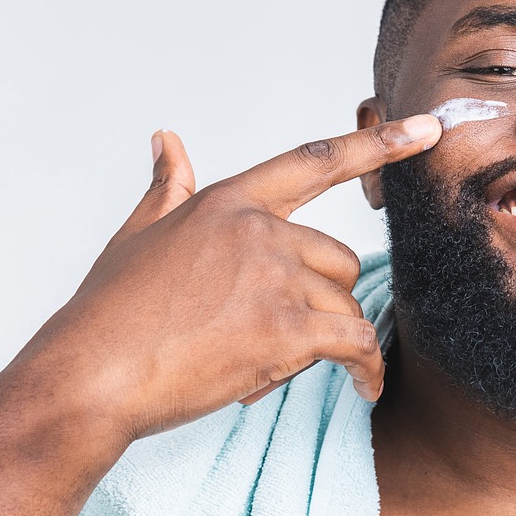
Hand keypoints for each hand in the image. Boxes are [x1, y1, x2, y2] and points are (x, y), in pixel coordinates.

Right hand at [21, 115, 441, 440]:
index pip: (317, 161)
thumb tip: (166, 139)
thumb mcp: (138, 235)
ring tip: (280, 366)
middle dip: (321, 302)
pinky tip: (365, 387)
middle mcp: (259, 232)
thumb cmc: (110, 313)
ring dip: (330, 341)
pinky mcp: (286, 330)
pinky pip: (355, 343)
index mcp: (230, 204)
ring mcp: (275, 279)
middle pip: (338, 260)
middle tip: (272, 337)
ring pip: (345, 305)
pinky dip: (367, 368)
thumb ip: (167, 186)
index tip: (426, 129)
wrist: (89, 377)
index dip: (379, 143)